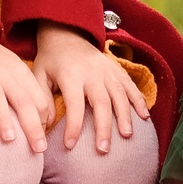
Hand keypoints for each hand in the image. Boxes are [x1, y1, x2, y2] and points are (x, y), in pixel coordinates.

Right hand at [0, 32, 51, 153]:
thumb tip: (43, 124)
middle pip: (23, 101)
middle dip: (32, 126)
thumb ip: (28, 93)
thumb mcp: (16, 72)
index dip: (43, 121)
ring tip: (11, 139)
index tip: (43, 142)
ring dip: (4, 119)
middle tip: (39, 148)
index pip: (38, 100)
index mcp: (21, 74)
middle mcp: (6, 75)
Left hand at [30, 20, 147, 153]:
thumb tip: (44, 127)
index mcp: (71, 75)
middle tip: (103, 150)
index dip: (73, 126)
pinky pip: (130, 85)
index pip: (74, 104)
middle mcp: (92, 72)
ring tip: (127, 136)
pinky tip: (144, 117)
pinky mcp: (115, 69)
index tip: (70, 145)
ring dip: (125, 116)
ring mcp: (107, 70)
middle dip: (104, 127)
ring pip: (119, 94)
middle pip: (102, 102)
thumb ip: (42, 100)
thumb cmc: (50, 59)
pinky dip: (138, 100)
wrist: (66, 33)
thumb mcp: (38, 75)